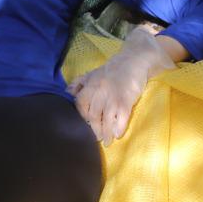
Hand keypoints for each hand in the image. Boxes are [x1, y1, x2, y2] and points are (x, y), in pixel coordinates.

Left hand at [68, 27, 180, 145]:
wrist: (135, 60)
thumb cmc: (114, 69)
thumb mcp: (94, 73)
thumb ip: (80, 83)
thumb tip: (68, 92)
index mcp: (90, 84)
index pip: (81, 104)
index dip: (82, 117)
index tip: (85, 126)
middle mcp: (100, 90)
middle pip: (93, 114)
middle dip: (94, 129)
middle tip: (96, 139)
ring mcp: (113, 95)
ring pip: (106, 118)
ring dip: (106, 132)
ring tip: (107, 141)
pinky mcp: (126, 99)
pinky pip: (121, 117)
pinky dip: (119, 127)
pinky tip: (118, 134)